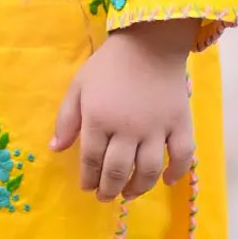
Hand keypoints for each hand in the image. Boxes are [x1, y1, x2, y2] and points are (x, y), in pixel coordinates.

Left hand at [49, 20, 197, 202]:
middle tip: (105, 196)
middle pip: (117, 171)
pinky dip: (176, 173)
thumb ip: (66, 118)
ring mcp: (156, 128)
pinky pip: (182, 156)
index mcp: (99, 118)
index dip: (88, 178)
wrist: (148, 42)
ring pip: (148, 171)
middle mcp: (127, 129)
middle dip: (108, 189)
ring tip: (128, 193)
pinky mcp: (180, 124)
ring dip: (137, 188)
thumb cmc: (108, 65)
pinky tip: (167, 180)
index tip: (87, 186)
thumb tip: (55, 149)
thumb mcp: (79, 85)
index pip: (91, 160)